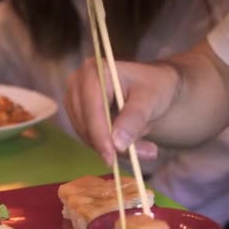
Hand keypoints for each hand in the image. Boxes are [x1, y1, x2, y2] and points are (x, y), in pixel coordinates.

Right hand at [64, 58, 179, 165]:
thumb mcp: (150, 99)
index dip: (100, 133)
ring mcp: (75, 99)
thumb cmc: (153, 86)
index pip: (92, 106)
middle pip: (85, 122)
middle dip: (108, 144)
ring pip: (85, 133)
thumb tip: (116, 144)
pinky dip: (107, 145)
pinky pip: (88, 137)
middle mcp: (78, 82)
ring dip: (110, 146)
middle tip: (137, 156)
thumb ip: (134, 119)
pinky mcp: (77, 114)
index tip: (111, 157)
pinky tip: (128, 142)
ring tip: (141, 147)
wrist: (152, 86)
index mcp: (95, 71)